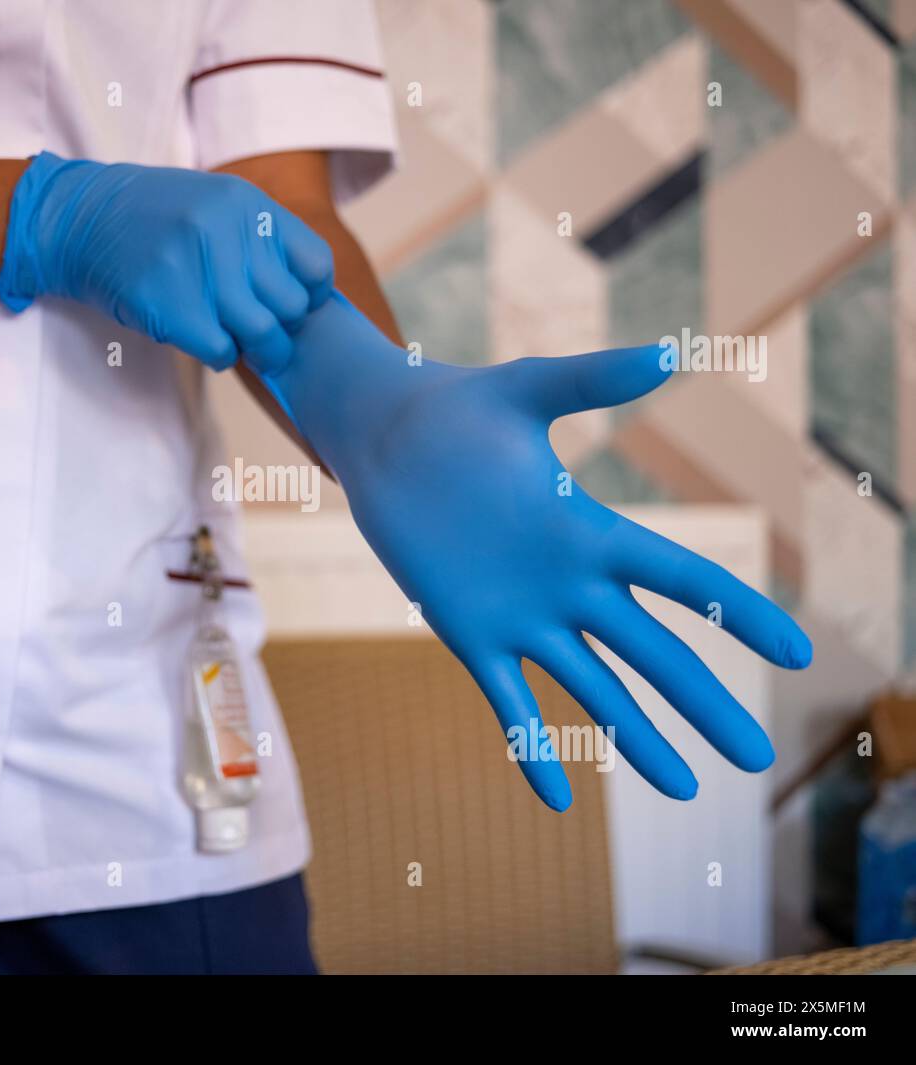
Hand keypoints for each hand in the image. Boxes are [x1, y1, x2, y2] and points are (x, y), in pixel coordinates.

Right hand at [0, 152, 333, 373]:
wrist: (79, 221)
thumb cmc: (153, 221)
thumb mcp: (215, 206)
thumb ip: (259, 240)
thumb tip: (307, 299)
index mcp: (247, 205)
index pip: (316, 267)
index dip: (308, 296)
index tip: (285, 305)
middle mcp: (228, 232)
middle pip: (292, 308)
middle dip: (278, 327)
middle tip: (255, 328)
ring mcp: (198, 269)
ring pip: (263, 335)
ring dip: (253, 348)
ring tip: (232, 338)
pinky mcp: (170, 306)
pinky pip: (222, 351)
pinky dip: (219, 355)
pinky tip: (201, 339)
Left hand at [269, 295, 811, 809]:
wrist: (385, 441)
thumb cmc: (460, 410)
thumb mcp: (528, 392)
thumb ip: (593, 382)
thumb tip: (671, 353)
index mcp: (590, 530)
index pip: (680, 579)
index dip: (736, 614)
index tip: (794, 653)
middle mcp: (568, 584)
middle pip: (652, 652)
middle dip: (704, 703)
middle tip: (757, 760)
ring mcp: (520, 617)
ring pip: (592, 689)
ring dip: (638, 739)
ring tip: (684, 789)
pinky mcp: (468, 635)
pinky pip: (507, 703)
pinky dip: (532, 749)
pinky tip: (558, 800)